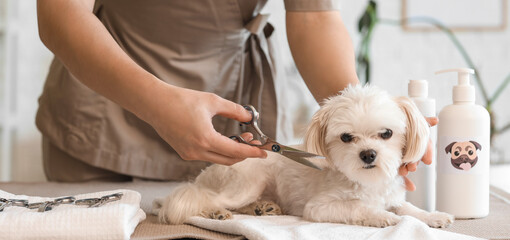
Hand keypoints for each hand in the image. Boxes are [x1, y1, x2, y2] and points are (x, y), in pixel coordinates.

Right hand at [146, 85, 266, 164]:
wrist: (154, 103)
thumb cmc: (182, 100)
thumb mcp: (212, 101)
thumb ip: (234, 110)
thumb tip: (250, 116)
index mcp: (206, 139)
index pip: (236, 152)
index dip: (252, 152)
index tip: (264, 151)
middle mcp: (197, 151)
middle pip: (229, 159)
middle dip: (244, 152)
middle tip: (254, 141)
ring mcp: (189, 154)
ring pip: (218, 159)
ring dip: (232, 151)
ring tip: (241, 137)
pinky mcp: (184, 152)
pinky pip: (207, 156)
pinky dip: (219, 150)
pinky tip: (225, 139)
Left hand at [399, 117, 437, 190]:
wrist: (383, 122)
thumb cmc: (400, 119)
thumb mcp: (411, 119)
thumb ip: (423, 122)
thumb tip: (435, 120)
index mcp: (416, 138)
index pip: (424, 146)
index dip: (426, 153)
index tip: (427, 161)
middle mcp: (410, 147)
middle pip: (415, 156)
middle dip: (414, 162)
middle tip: (412, 167)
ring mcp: (402, 155)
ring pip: (407, 164)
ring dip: (406, 169)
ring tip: (403, 172)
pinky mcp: (394, 161)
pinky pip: (400, 172)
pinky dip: (406, 182)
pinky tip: (411, 187)